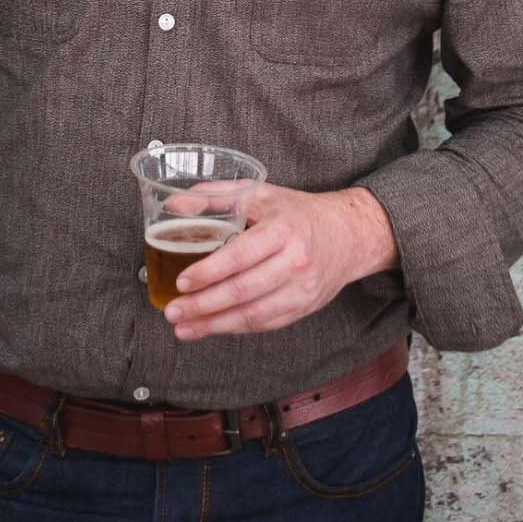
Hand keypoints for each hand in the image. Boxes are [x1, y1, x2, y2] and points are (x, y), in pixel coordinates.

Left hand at [163, 185, 396, 339]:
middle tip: (173, 312)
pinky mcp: (303, 308)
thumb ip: (216, 196)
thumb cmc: (299, 212)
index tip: (182, 282)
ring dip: (214, 325)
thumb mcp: (261, 193)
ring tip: (184, 328)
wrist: (349, 235)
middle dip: (203, 306)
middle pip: (242, 291)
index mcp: (283, 230)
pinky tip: (212, 327)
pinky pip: (264, 323)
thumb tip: (174, 205)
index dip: (208, 272)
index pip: (240, 256)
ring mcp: (302, 290)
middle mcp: (295, 262)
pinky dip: (235, 328)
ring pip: (252, 315)